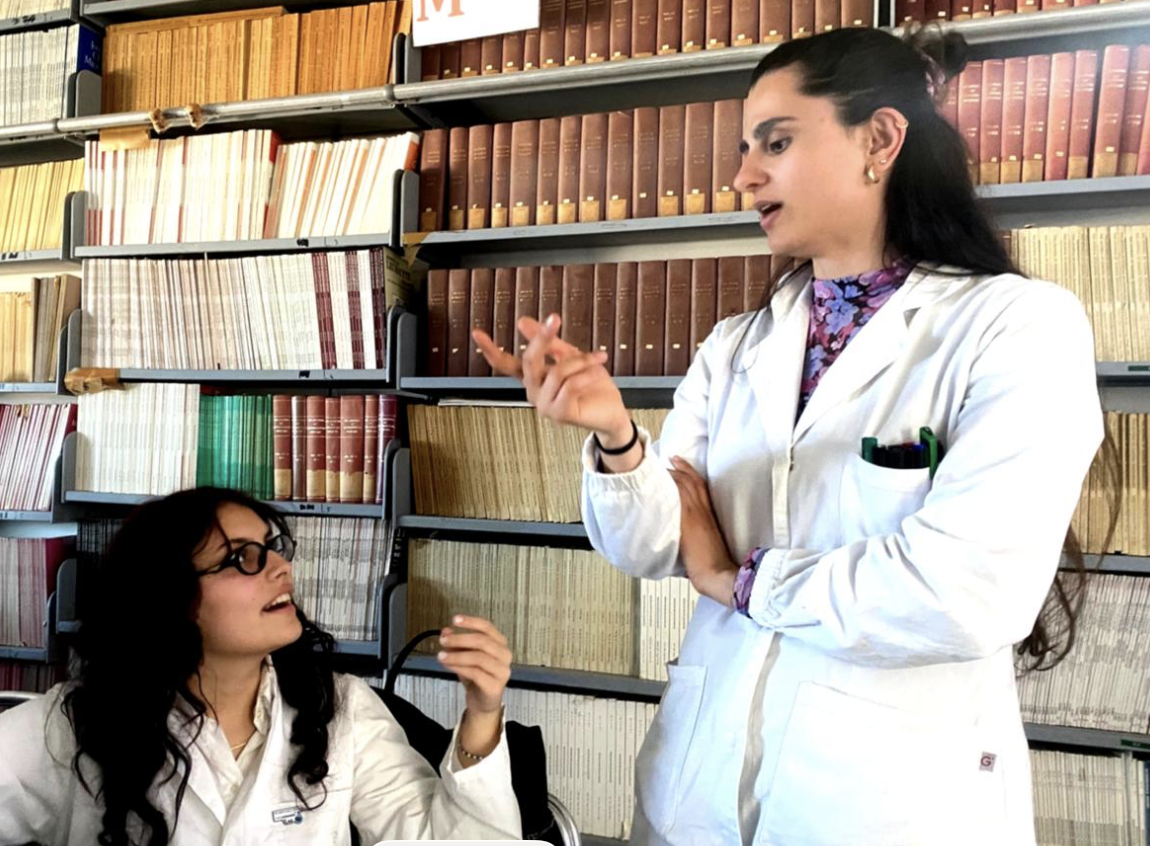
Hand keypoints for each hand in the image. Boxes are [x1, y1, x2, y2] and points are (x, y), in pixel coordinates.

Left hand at [438, 615, 510, 714]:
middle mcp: (505, 655)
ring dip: (457, 655)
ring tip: (441, 656)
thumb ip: (457, 643)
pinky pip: (476, 673)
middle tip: (443, 640)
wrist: (482, 702)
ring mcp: (502, 671)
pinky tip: (448, 665)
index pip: (487, 627)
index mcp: (500, 643)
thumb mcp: (464, 655)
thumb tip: (446, 631)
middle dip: (460, 639)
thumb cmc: (476, 675)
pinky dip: (459, 667)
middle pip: (482, 641)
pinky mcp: (495, 686)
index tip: (454, 620)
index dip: (471, 622)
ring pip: (479, 657)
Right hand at [473, 314, 631, 443]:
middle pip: (529, 361)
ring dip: (581, 361)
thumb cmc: (593, 387)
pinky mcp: (559, 414)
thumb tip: (523, 321)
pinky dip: (586, 374)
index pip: (506, 364)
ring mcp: (545, 406)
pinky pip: (570, 385)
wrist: (613, 412)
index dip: (491, 350)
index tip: (477, 333)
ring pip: (557, 371)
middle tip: (553, 319)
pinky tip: (597, 371)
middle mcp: (534, 393)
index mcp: (534, 380)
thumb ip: (550, 342)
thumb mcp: (572, 357)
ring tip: (598, 358)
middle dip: (542, 338)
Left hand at [668, 456, 737, 605]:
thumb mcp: (707, 545)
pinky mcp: (688, 523)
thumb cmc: (713, 566)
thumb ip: (697, 536)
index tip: (681, 465)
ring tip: (662, 467)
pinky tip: (661, 484)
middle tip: (672, 459)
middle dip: (682, 468)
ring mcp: (696, 516)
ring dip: (673, 475)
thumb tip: (683, 537)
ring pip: (685, 486)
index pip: (702, 489)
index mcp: (710, 517)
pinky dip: (670, 489)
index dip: (692, 474)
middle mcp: (704, 513)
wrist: (718, 574)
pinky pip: (679, 499)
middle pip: (693, 482)